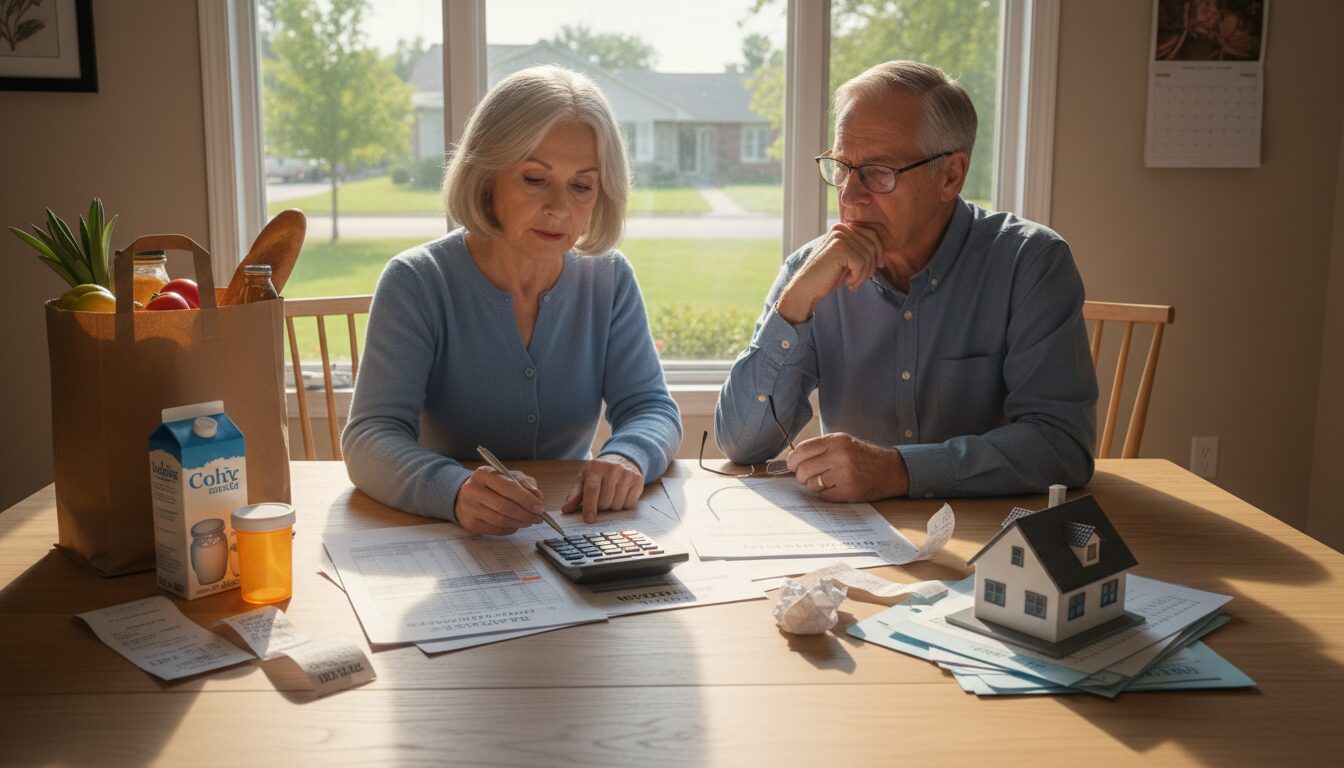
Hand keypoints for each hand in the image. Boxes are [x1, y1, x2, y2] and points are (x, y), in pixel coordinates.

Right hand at [455, 467, 544, 534]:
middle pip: (504, 506)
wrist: (467, 494)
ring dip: (519, 523)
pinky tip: (515, 525)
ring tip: (529, 521)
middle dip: (525, 514)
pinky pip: (495, 530)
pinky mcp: (469, 523)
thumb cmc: (492, 484)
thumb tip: (537, 495)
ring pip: (500, 520)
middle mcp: (472, 489)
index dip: (526, 499)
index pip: (509, 487)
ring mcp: (468, 508)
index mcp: (484, 473)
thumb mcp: (509, 476)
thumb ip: (525, 483)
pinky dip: (509, 529)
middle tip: (537, 518)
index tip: (539, 508)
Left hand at [561, 454, 643, 523]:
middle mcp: (613, 468)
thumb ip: (575, 495)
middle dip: (600, 507)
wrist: (621, 459)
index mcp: (596, 467)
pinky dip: (624, 505)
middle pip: (605, 501)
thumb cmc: (599, 473)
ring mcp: (627, 473)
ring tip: (611, 496)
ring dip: (612, 507)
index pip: (592, 489)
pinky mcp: (638, 480)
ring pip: (617, 504)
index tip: (589, 520)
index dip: (590, 506)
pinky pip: (629, 504)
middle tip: (600, 501)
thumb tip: (566, 510)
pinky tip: (621, 495)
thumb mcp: (584, 479)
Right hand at [775, 223, 882, 323]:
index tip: (877, 267)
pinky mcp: (839, 247)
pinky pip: (861, 263)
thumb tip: (884, 251)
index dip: (879, 252)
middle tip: (859, 279)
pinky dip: (858, 277)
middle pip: (873, 245)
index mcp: (843, 228)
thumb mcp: (849, 260)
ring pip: (868, 255)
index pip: (873, 235)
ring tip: (852, 282)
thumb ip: (862, 250)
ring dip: (864, 274)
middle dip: (871, 266)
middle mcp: (841, 228)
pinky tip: (848, 282)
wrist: (806, 288)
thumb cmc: (828, 276)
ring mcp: (839, 236)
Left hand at [786, 432, 909, 501]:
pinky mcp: (848, 491)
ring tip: (826, 481)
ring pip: (812, 484)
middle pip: (803, 469)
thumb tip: (792, 460)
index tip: (791, 465)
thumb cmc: (864, 457)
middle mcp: (839, 456)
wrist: (891, 470)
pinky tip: (836, 488)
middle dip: (801, 475)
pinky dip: (826, 494)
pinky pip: (823, 496)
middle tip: (806, 476)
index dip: (792, 460)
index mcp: (836, 441)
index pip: (802, 450)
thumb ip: (820, 448)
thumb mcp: (843, 443)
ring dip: (814, 485)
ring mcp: (844, 474)